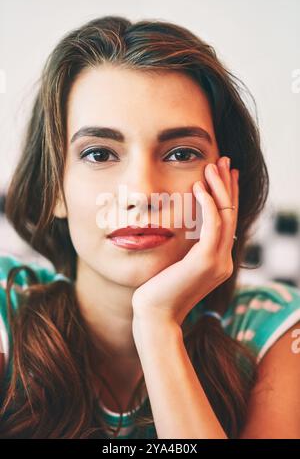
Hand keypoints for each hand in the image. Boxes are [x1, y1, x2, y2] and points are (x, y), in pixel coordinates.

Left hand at [132, 156, 238, 326]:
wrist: (154, 315)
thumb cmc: (157, 290)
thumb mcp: (174, 263)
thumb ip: (185, 247)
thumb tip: (182, 225)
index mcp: (217, 260)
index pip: (226, 221)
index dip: (226, 196)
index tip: (222, 175)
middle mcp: (223, 260)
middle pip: (231, 214)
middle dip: (228, 185)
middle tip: (225, 161)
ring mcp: (219, 262)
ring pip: (226, 216)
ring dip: (219, 188)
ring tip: (212, 166)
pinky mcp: (207, 262)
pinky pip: (213, 225)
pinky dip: (208, 203)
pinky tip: (198, 186)